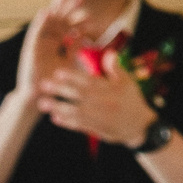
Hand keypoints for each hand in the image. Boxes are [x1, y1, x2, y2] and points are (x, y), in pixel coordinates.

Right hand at [14, 0, 77, 99]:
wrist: (38, 94)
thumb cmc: (53, 80)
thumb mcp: (67, 63)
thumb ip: (74, 50)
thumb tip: (84, 38)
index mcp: (59, 44)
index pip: (71, 29)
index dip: (80, 22)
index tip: (91, 17)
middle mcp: (49, 40)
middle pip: (61, 21)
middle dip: (69, 9)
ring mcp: (40, 43)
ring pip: (48, 22)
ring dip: (55, 10)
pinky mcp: (30, 47)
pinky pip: (35, 32)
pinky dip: (40, 22)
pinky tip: (45, 12)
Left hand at [36, 62, 156, 147]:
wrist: (140, 125)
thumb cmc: (132, 100)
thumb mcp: (128, 82)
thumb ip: (116, 69)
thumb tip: (109, 53)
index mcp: (109, 89)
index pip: (88, 81)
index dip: (73, 76)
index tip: (58, 72)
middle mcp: (102, 102)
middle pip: (78, 94)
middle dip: (60, 89)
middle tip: (43, 84)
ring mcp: (98, 116)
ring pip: (75, 111)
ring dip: (58, 107)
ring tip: (43, 103)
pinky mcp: (96, 129)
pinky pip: (79, 125)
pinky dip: (67, 122)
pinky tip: (55, 118)